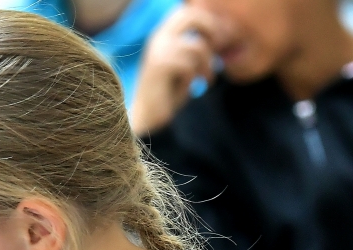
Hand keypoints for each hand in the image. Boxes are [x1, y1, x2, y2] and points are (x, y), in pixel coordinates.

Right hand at [130, 6, 221, 135]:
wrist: (147, 116)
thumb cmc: (169, 91)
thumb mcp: (186, 63)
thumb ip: (197, 46)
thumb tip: (223, 30)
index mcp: (163, 35)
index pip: (188, 12)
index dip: (210, 20)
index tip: (222, 39)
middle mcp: (158, 38)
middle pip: (191, 16)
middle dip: (212, 29)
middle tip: (220, 47)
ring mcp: (157, 52)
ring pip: (196, 46)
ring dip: (208, 64)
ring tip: (208, 78)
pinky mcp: (159, 67)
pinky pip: (189, 65)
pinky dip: (195, 77)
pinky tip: (194, 86)